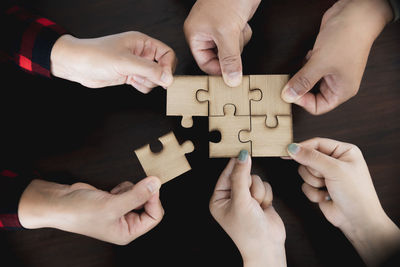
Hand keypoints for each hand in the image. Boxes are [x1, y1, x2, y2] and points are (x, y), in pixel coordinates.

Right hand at [18, 177, 163, 244]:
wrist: (60, 202)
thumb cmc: (80, 212)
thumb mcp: (112, 205)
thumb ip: (137, 194)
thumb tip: (156, 183)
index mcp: (128, 232)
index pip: (154, 217)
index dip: (154, 200)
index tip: (151, 187)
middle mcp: (126, 223)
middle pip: (149, 205)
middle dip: (141, 194)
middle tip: (133, 187)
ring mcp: (121, 211)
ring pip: (140, 195)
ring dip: (131, 189)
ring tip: (114, 193)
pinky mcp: (116, 200)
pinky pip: (130, 190)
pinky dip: (123, 187)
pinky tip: (110, 191)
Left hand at [50, 31, 176, 92]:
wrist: (76, 65)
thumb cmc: (95, 56)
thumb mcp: (125, 62)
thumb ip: (149, 70)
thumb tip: (168, 78)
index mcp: (142, 42)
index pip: (166, 54)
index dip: (168, 66)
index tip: (164, 78)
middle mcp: (140, 53)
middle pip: (162, 67)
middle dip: (157, 76)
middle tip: (145, 78)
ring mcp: (135, 65)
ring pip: (154, 78)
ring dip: (148, 82)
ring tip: (133, 79)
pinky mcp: (129, 75)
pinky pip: (145, 83)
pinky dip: (141, 86)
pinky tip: (130, 82)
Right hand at [184, 0, 259, 86]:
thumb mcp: (228, 33)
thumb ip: (229, 59)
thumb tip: (231, 79)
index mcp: (196, 34)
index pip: (205, 63)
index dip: (218, 70)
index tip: (231, 74)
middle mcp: (205, 33)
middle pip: (219, 58)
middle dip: (231, 52)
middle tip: (235, 41)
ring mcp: (219, 29)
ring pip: (231, 50)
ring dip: (238, 42)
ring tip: (237, 27)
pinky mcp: (231, 25)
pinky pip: (238, 41)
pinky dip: (243, 35)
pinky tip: (242, 23)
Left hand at [210, 150, 285, 266]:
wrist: (267, 247)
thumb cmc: (248, 230)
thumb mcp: (240, 200)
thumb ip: (241, 176)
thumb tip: (242, 156)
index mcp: (219, 199)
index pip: (226, 174)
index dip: (235, 165)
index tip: (242, 152)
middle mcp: (231, 197)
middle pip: (243, 174)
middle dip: (249, 186)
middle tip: (250, 197)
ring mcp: (246, 198)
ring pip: (255, 179)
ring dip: (258, 192)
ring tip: (257, 206)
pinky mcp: (259, 199)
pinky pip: (265, 185)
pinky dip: (266, 195)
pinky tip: (264, 208)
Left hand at [281, 0, 392, 114]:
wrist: (356, 13)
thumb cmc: (347, 38)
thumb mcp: (320, 63)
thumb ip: (303, 81)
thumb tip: (288, 96)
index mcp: (342, 90)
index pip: (318, 107)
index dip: (303, 102)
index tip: (291, 91)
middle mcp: (338, 83)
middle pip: (312, 95)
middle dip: (300, 88)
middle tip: (289, 80)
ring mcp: (332, 71)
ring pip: (310, 81)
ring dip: (302, 74)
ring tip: (304, 63)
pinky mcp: (326, 59)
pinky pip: (311, 68)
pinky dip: (306, 63)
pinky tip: (310, 54)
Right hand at [287, 138, 399, 265]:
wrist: (358, 220)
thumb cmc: (355, 193)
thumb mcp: (334, 169)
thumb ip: (311, 157)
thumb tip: (293, 148)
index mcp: (344, 151)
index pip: (317, 143)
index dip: (302, 148)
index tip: (287, 152)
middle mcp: (335, 161)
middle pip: (308, 158)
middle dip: (314, 171)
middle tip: (325, 178)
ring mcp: (327, 175)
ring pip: (305, 173)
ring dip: (314, 183)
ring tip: (328, 188)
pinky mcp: (320, 188)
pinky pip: (305, 186)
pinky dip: (314, 193)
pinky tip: (327, 197)